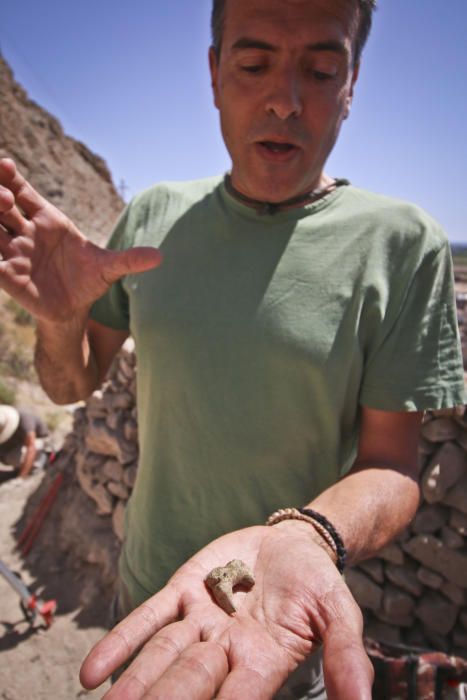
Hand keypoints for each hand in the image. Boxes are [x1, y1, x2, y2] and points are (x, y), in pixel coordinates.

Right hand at [0, 158, 160, 321]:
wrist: (75, 309)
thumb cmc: (89, 281)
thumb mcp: (109, 269)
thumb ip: (129, 260)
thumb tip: (160, 257)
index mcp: (48, 221)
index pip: (23, 191)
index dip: (11, 177)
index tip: (5, 163)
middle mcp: (26, 232)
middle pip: (2, 204)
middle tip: (8, 199)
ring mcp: (14, 253)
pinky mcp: (8, 276)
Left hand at [80, 523, 372, 698]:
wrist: (293, 545)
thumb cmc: (318, 585)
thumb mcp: (339, 614)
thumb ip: (345, 655)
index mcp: (264, 662)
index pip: (238, 699)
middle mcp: (226, 650)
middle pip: (190, 682)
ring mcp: (201, 620)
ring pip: (162, 657)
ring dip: (134, 685)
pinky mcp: (184, 591)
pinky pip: (148, 618)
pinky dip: (121, 643)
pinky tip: (91, 673)